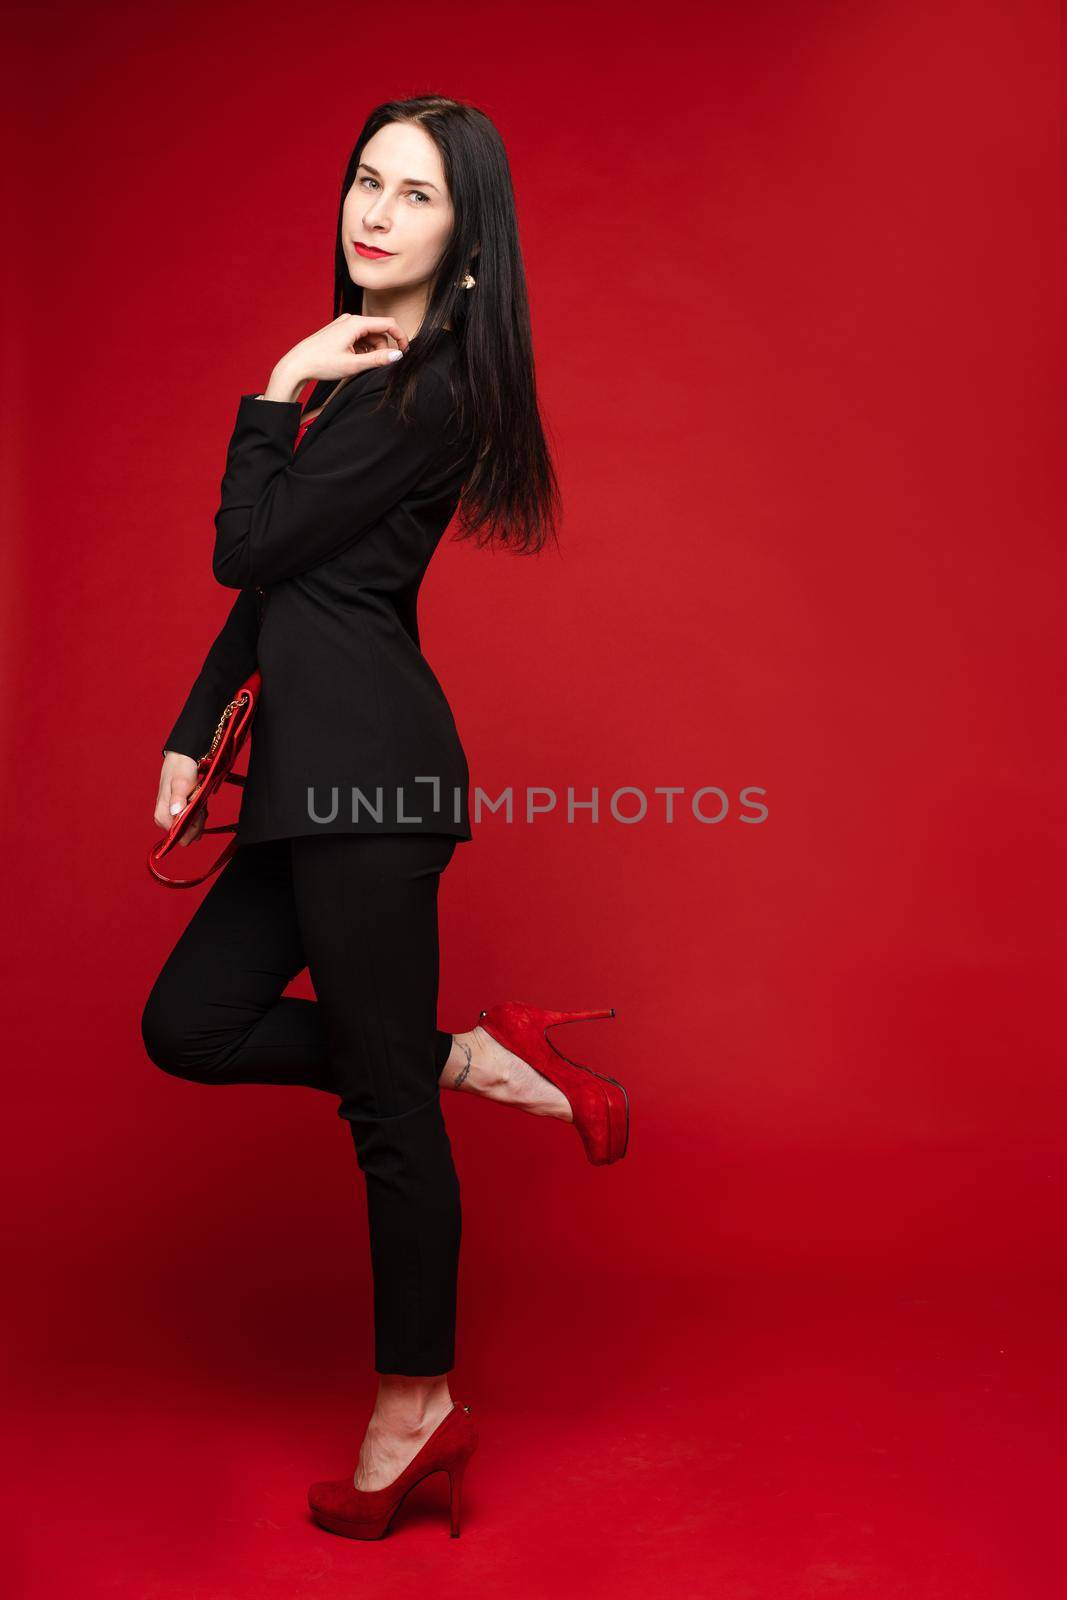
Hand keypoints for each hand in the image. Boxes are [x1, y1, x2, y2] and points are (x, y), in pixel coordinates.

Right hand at [155, 751, 205, 846]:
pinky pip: (195, 819)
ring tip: (197, 796)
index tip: (195, 808)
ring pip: (193, 827)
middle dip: (198, 819)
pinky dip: (200, 810)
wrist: (181, 758)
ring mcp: (173, 816)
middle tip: (197, 799)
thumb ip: (178, 798)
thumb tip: (175, 811)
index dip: (194, 825)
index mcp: (162, 817)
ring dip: (200, 813)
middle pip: (189, 834)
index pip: (182, 838)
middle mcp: (165, 820)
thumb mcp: (180, 782)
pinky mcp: (180, 813)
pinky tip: (197, 798)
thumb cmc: (179, 768)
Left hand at [267, 313, 409, 397]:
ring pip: (369, 336)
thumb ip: (378, 360)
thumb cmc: (321, 363)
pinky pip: (359, 338)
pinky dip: (362, 349)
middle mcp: (351, 319)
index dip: (401, 337)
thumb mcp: (353, 365)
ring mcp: (344, 324)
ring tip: (360, 365)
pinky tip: (353, 361)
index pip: (389, 324)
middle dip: (382, 349)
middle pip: (379, 332)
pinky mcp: (339, 331)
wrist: (297, 364)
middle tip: (375, 367)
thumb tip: (398, 355)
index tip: (406, 352)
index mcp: (356, 323)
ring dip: (371, 351)